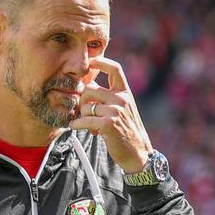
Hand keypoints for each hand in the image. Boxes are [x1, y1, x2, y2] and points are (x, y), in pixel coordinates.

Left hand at [69, 57, 152, 172]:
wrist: (138, 153)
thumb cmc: (127, 132)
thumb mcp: (123, 110)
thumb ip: (109, 98)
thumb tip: (88, 88)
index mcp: (125, 93)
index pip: (115, 68)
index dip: (101, 61)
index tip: (91, 61)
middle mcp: (121, 99)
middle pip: (90, 89)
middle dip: (82, 101)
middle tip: (84, 111)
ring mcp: (116, 111)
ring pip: (86, 107)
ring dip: (82, 116)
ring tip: (89, 125)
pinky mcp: (108, 124)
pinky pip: (84, 120)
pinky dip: (77, 124)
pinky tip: (76, 126)